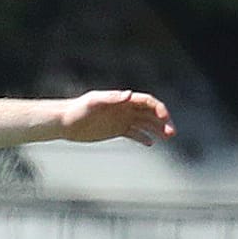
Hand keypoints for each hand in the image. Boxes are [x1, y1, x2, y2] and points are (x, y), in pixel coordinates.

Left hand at [59, 89, 173, 145]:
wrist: (66, 122)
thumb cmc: (78, 109)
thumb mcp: (94, 102)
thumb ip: (112, 98)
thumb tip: (129, 95)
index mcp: (123, 100)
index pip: (147, 102)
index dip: (159, 109)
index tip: (165, 119)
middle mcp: (125, 109)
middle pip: (150, 114)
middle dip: (162, 122)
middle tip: (171, 133)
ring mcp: (121, 120)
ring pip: (144, 124)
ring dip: (157, 130)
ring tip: (167, 138)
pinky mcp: (116, 130)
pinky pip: (133, 133)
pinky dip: (142, 137)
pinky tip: (150, 143)